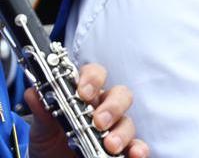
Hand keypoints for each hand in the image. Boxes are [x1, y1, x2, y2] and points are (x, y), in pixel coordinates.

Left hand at [27, 63, 148, 157]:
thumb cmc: (50, 144)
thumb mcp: (42, 129)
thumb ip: (42, 112)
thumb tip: (33, 93)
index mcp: (85, 97)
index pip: (95, 75)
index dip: (93, 78)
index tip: (83, 92)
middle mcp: (103, 109)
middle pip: (120, 95)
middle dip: (113, 106)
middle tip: (99, 122)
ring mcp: (115, 128)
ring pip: (128, 121)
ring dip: (122, 132)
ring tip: (110, 145)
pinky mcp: (123, 148)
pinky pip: (138, 145)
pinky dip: (139, 149)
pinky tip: (133, 154)